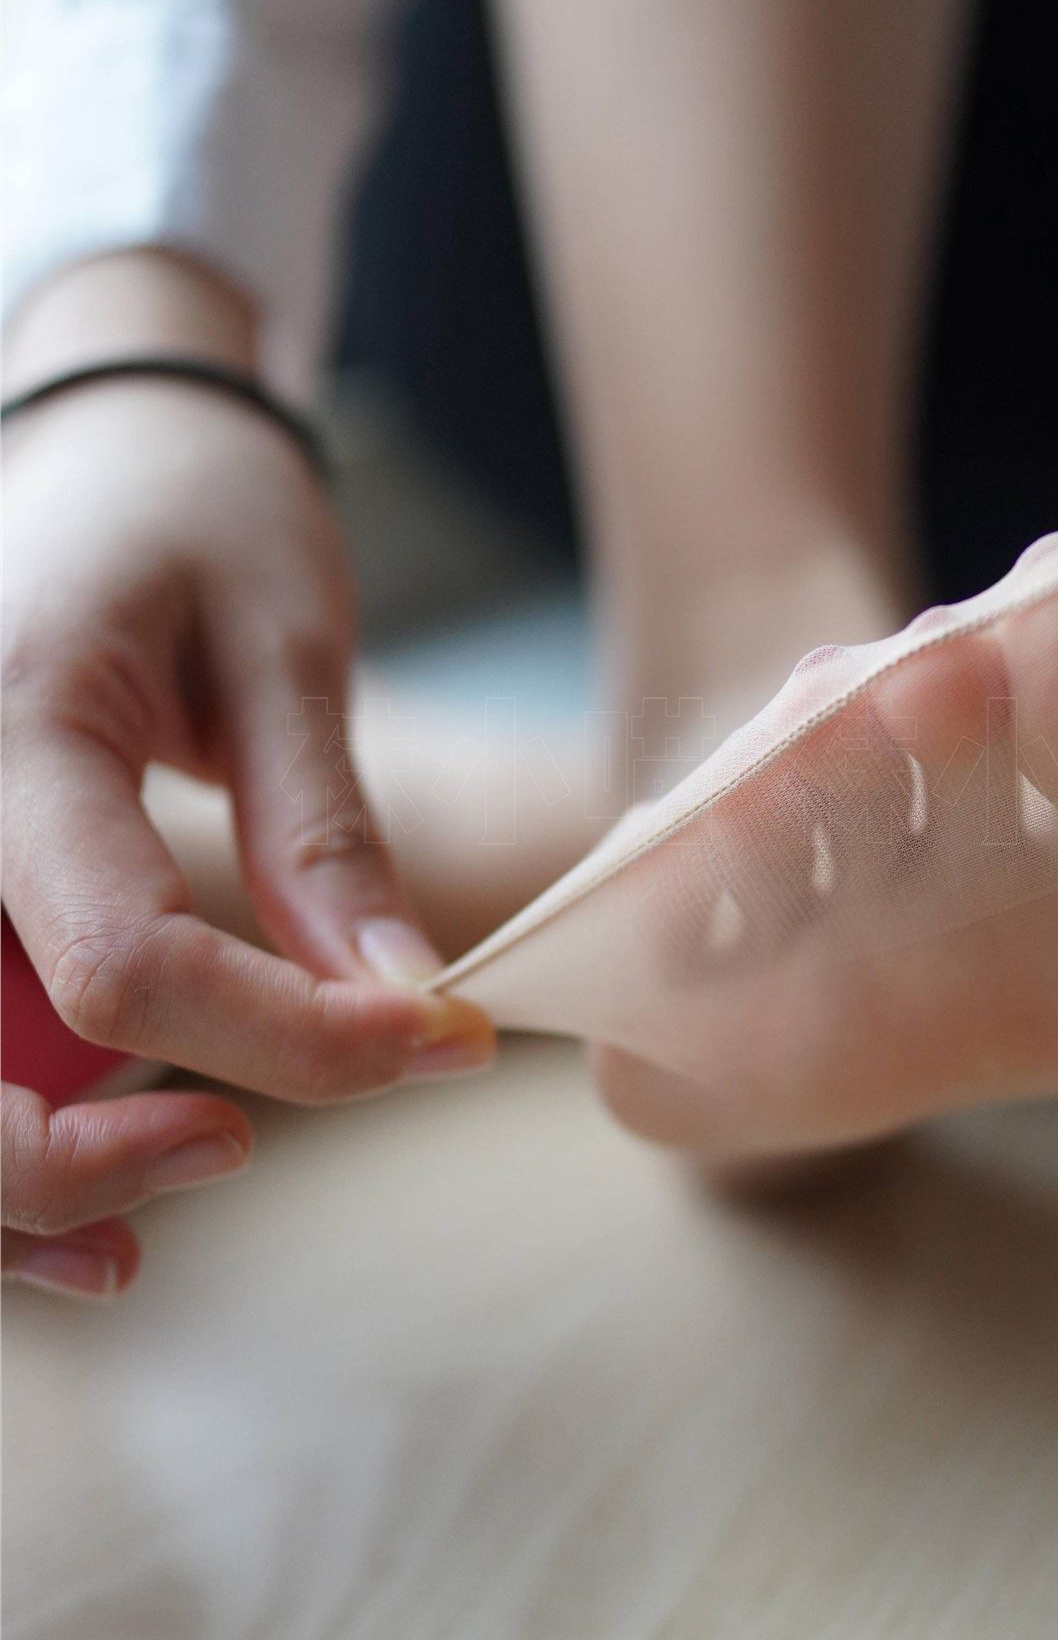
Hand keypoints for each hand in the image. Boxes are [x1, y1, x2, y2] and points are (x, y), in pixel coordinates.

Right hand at [2, 251, 492, 1297]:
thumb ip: (328, 838)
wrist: (97, 440)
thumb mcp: (284, 642)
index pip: (121, 963)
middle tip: (245, 1144)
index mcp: (10, 735)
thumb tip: (413, 1007)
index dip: (287, 1041)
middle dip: (94, 1160)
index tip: (433, 1041)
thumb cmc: (195, 511)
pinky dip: (6, 1157)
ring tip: (182, 1176)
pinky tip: (105, 1199)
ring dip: (30, 1191)